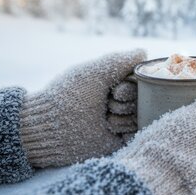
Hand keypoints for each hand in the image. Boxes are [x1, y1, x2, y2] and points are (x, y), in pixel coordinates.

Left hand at [20, 49, 145, 167]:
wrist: (51, 126)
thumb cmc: (70, 94)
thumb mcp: (96, 70)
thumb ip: (122, 59)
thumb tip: (144, 53)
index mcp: (113, 83)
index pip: (141, 83)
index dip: (131, 87)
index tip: (114, 91)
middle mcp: (119, 101)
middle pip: (144, 101)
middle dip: (126, 104)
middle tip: (107, 106)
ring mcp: (119, 121)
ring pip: (141, 118)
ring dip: (124, 120)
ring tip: (104, 121)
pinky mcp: (118, 141)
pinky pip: (138, 136)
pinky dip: (128, 134)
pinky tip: (112, 133)